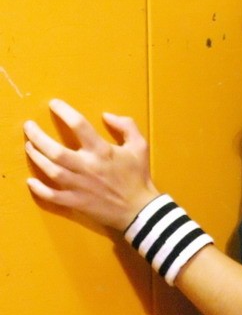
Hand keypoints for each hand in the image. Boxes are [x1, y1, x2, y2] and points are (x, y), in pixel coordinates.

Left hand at [24, 99, 159, 230]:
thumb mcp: (140, 146)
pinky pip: (53, 196)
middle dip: (38, 137)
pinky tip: (30, 181)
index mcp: (102, 151)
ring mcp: (80, 186)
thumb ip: (126, 126)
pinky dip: (40, 189)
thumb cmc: (139, 177)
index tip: (53, 104)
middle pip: (55, 150)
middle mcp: (87, 166)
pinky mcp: (77, 202)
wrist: (140, 210)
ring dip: (36, 158)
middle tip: (28, 127)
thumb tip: (106, 115)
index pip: (79, 125)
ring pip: (51, 171)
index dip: (64, 111)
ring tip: (29, 147)